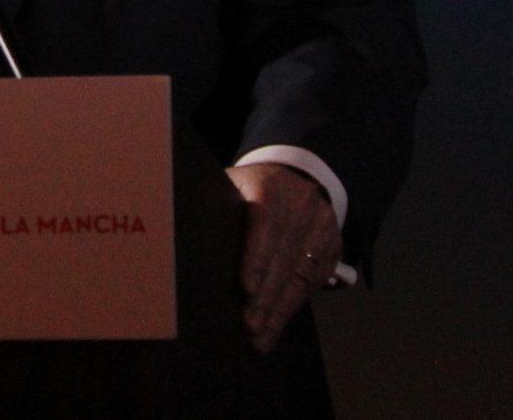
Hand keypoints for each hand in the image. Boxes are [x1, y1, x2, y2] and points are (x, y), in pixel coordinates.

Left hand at [227, 161, 340, 353]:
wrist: (297, 175)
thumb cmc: (250, 187)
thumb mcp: (232, 184)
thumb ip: (214, 203)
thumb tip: (179, 232)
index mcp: (270, 189)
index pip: (265, 225)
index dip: (255, 258)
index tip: (245, 287)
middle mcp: (301, 208)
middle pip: (284, 258)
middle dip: (265, 296)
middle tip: (248, 324)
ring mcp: (321, 229)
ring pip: (300, 276)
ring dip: (278, 311)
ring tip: (259, 337)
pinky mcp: (333, 249)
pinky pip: (313, 283)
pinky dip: (292, 307)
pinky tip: (276, 327)